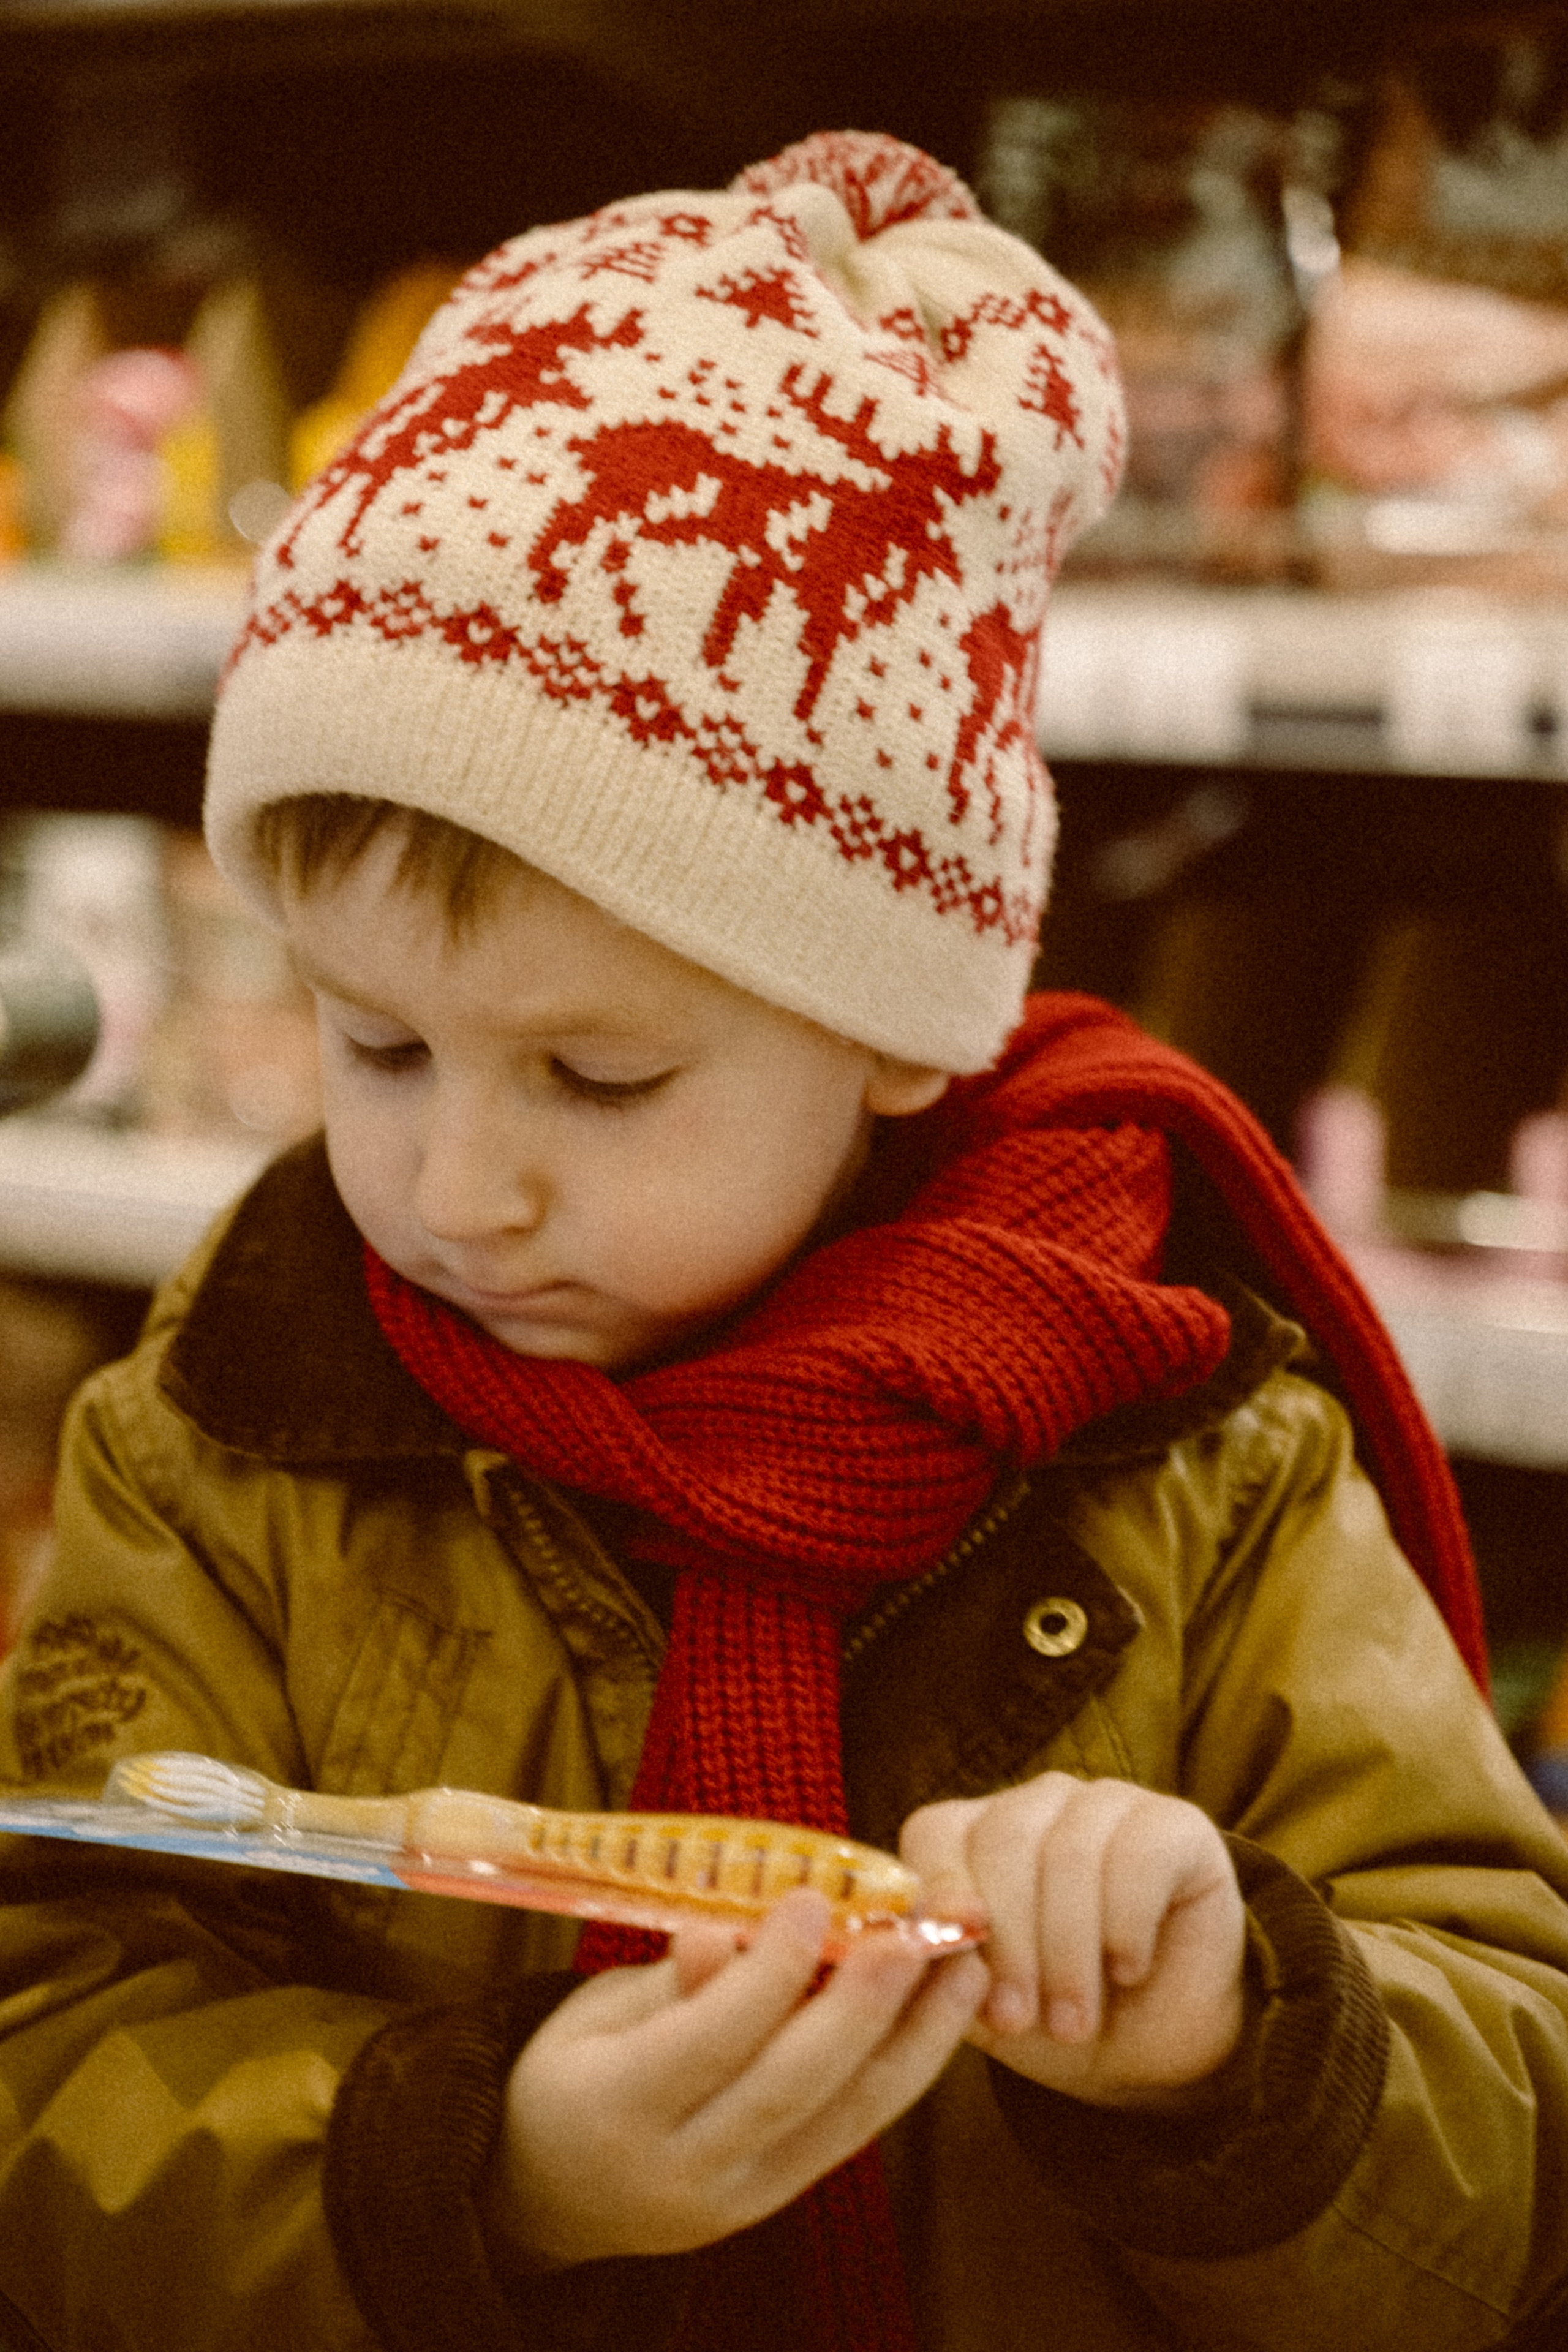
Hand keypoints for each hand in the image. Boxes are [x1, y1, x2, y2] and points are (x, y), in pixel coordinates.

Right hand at [487, 1889, 987, 2268]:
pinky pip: (852, 2131)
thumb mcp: (591, 2015)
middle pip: (788, 2086)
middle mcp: (681, 2168)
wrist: (552, 2195)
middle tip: (911, 1934)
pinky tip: (942, 2012)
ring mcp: (738, 2197)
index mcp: (614, 2107)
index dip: (769, 1969)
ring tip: (962, 1963)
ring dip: (913, 2037)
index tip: (813, 1897)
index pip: (709, 2039)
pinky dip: (904, 2068)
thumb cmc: (571, 2073)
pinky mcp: (779, 2200)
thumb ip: (668, 1980)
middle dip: (860, 2005)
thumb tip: (727, 1934)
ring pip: (840, 2118)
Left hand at [899, 1774, 1244, 2108]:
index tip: (955, 1970)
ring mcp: (1109, 1804)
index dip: (942, 1897)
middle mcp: (1038, 1804)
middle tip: (1017, 2020)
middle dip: (1008, 1941)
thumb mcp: (981, 2004)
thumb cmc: (1051, 2021)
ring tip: (1071, 2021)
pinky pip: (1139, 1856)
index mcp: (975, 1833)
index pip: (935, 1833)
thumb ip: (941, 1963)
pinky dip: (1127, 1925)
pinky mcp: (1177, 1824)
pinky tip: (1128, 1970)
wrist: (1154, 2054)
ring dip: (1067, 1951)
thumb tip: (914, 1938)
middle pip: (1004, 1839)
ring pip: (1070, 1852)